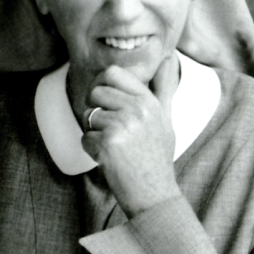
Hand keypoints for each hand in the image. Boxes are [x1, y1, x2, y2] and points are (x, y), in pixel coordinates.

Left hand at [82, 55, 181, 217]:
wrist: (155, 195)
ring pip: (88, 115)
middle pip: (95, 92)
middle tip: (109, 130)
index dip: (101, 84)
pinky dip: (93, 151)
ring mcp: (123, 125)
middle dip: (95, 111)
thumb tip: (168, 58)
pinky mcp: (108, 143)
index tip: (103, 101)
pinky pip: (85, 137)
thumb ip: (163, 89)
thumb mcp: (166, 120)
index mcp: (149, 101)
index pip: (113, 72)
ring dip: (94, 133)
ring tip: (115, 148)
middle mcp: (137, 109)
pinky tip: (111, 161)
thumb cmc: (157, 158)